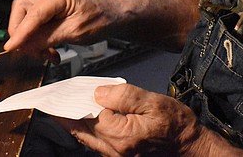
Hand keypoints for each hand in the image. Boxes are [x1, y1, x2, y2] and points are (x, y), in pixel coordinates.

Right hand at [4, 0, 111, 62]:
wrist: (111, 17)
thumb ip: (47, 38)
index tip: (11, 47)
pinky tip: (48, 50)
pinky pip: (34, 22)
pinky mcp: (49, 8)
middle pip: (21, 11)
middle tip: (31, 52)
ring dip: (31, 39)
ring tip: (45, 53)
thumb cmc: (100, 19)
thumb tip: (25, 45)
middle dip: (23, 35)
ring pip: (25, 18)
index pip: (32, 14)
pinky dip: (37, 38)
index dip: (20, 33)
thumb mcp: (74, 32)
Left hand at [60, 83, 230, 156]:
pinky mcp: (121, 155)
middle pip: (81, 130)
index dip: (72, 101)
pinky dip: (87, 130)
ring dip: (74, 123)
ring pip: (87, 138)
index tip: (58, 93)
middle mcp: (115, 149)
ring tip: (63, 107)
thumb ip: (124, 95)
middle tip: (52, 102)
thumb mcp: (153, 102)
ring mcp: (117, 155)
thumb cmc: (177, 126)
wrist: (191, 148)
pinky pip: (97, 143)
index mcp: (120, 135)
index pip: (86, 115)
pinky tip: (84, 119)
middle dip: (65, 115)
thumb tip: (98, 93)